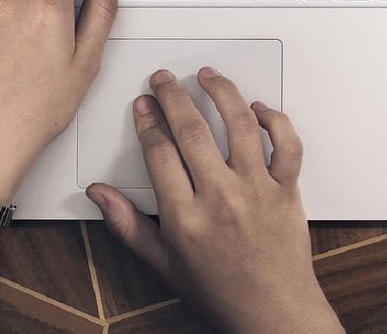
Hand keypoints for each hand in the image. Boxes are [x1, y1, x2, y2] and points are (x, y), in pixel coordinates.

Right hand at [86, 68, 343, 333]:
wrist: (273, 315)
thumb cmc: (221, 292)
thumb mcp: (162, 264)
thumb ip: (127, 225)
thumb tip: (99, 195)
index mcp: (185, 217)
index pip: (159, 151)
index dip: (147, 120)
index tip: (143, 105)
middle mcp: (221, 198)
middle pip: (192, 129)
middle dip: (173, 95)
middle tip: (164, 79)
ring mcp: (257, 191)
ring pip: (240, 125)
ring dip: (221, 92)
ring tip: (208, 76)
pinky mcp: (287, 190)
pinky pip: (287, 145)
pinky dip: (275, 120)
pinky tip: (258, 108)